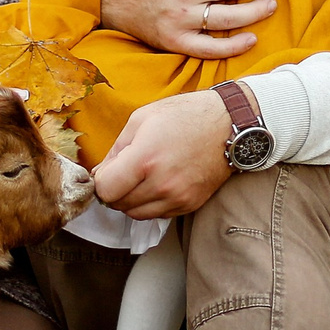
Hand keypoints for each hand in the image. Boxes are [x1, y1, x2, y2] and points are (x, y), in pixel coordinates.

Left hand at [92, 90, 233, 218]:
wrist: (228, 125)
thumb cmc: (185, 115)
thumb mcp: (141, 119)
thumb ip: (116, 149)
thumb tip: (100, 174)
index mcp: (145, 159)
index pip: (106, 190)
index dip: (101, 181)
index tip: (107, 172)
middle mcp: (161, 184)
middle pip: (119, 204)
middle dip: (115, 191)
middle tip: (123, 173)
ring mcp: (177, 197)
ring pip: (136, 214)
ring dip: (131, 200)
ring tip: (140, 178)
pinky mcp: (189, 205)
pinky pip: (157, 214)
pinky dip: (150, 204)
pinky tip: (157, 184)